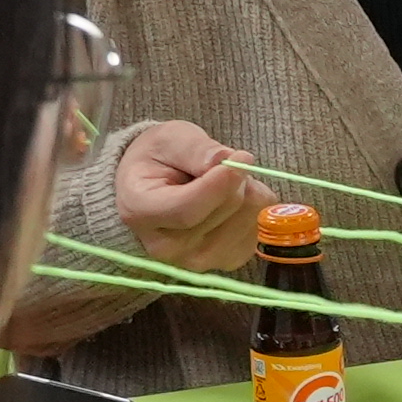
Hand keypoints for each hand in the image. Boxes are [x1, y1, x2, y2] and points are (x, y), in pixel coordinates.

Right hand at [112, 118, 267, 279]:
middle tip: (220, 163)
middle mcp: (167, 247)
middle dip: (235, 178)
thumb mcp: (169, 139)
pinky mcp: (226, 262)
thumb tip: (225, 160)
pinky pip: (260, 230)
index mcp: (141, 212)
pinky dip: (254, 209)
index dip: (221, 184)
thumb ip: (195, 149)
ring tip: (221, 184)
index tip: (241, 156)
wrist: (155, 186)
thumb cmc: (158, 159)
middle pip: (226, 210)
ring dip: (248, 192)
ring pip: (249, 218)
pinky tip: (230, 202)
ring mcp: (197, 261)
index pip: (188, 209)